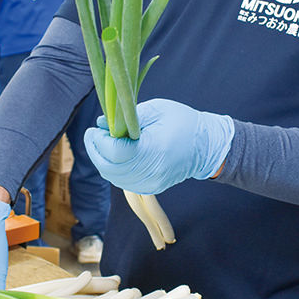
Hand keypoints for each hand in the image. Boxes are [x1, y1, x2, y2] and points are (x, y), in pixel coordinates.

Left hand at [83, 99, 233, 193]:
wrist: (207, 147)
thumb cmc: (182, 122)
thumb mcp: (156, 110)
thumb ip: (127, 117)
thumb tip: (101, 124)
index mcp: (155, 149)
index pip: (115, 152)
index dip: (99, 141)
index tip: (94, 129)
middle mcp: (152, 171)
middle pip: (109, 168)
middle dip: (95, 151)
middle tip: (92, 135)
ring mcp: (151, 183)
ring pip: (113, 177)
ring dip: (102, 160)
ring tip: (102, 142)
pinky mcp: (151, 188)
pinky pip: (123, 181)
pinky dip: (113, 169)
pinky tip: (114, 155)